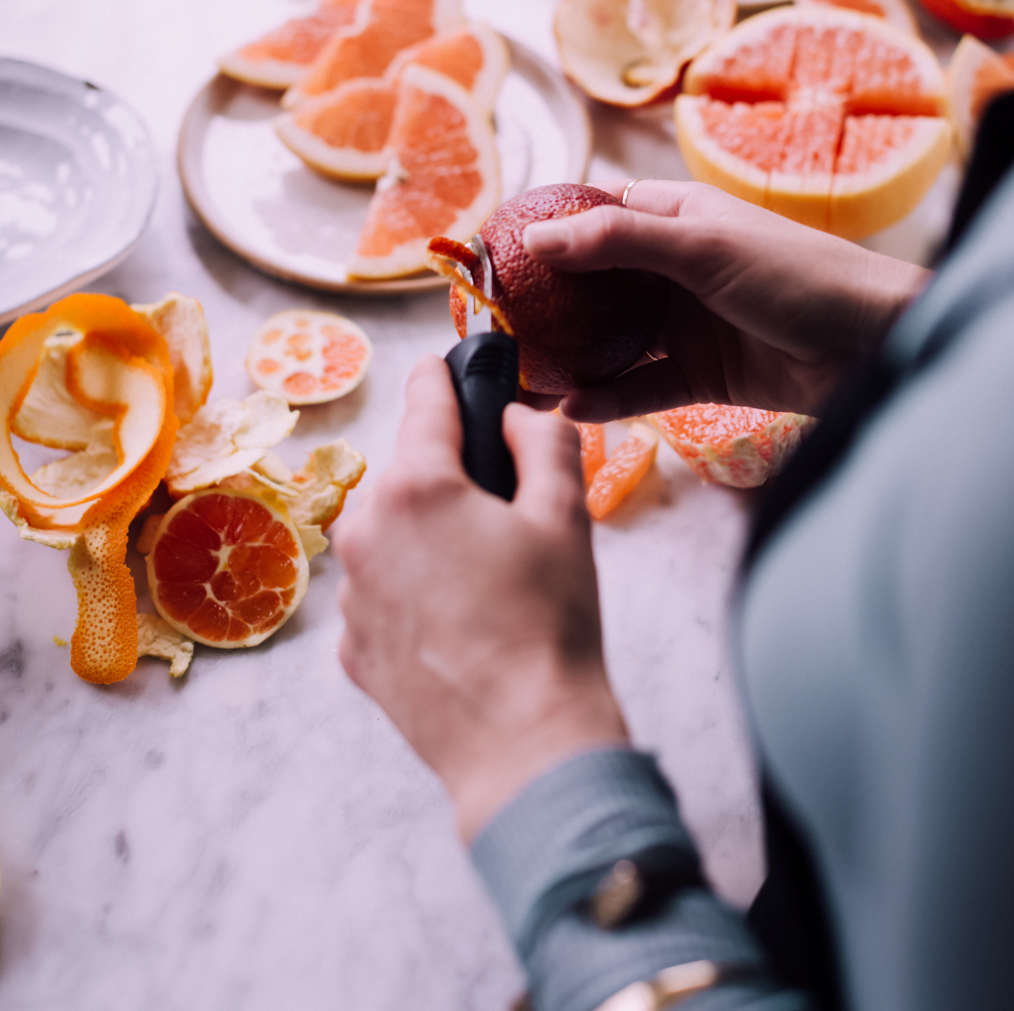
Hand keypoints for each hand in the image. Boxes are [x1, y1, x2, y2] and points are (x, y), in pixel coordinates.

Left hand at [336, 354, 627, 841]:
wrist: (524, 746)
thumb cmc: (550, 627)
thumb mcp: (567, 516)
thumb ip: (544, 441)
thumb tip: (517, 415)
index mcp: (416, 487)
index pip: (425, 400)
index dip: (447, 376)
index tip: (452, 363)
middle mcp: (366, 531)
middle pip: (410, 472)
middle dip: (452, 477)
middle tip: (509, 512)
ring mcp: (351, 594)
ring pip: (393, 533)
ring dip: (431, 537)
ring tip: (490, 581)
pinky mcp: (350, 648)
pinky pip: (383, 591)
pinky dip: (415, 591)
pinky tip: (464, 623)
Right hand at [523, 180, 928, 421]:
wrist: (876, 345)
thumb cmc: (800, 275)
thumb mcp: (703, 247)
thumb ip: (618, 241)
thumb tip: (537, 237)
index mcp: (676, 218)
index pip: (594, 217)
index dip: (545, 235)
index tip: (492, 258)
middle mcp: (675, 268)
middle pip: (594, 286)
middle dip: (547, 309)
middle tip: (495, 332)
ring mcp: (688, 323)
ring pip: (613, 341)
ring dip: (571, 359)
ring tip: (521, 381)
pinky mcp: (703, 376)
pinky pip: (642, 386)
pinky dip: (610, 397)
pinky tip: (574, 407)